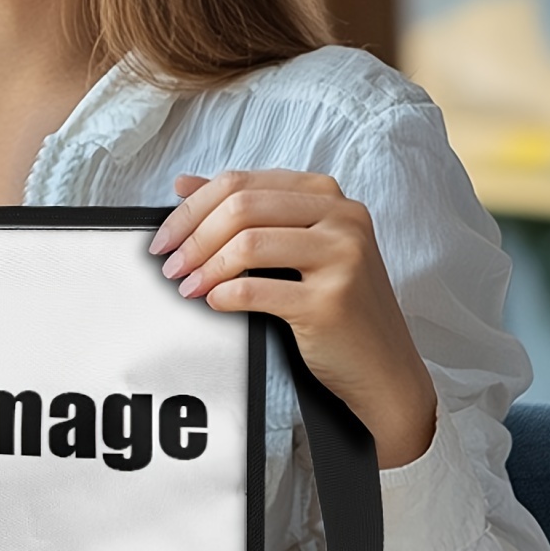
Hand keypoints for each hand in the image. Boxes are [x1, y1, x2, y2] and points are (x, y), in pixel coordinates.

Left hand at [149, 170, 437, 469]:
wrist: (383, 368)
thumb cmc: (335, 305)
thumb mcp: (293, 246)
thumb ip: (245, 212)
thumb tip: (184, 184)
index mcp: (328, 196)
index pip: (242, 182)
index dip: (191, 209)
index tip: (165, 237)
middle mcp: (342, 218)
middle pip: (241, 207)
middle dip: (192, 236)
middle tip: (169, 263)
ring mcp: (343, 257)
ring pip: (247, 243)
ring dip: (204, 266)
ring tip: (186, 285)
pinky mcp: (333, 301)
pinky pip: (256, 290)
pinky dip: (223, 296)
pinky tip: (214, 302)